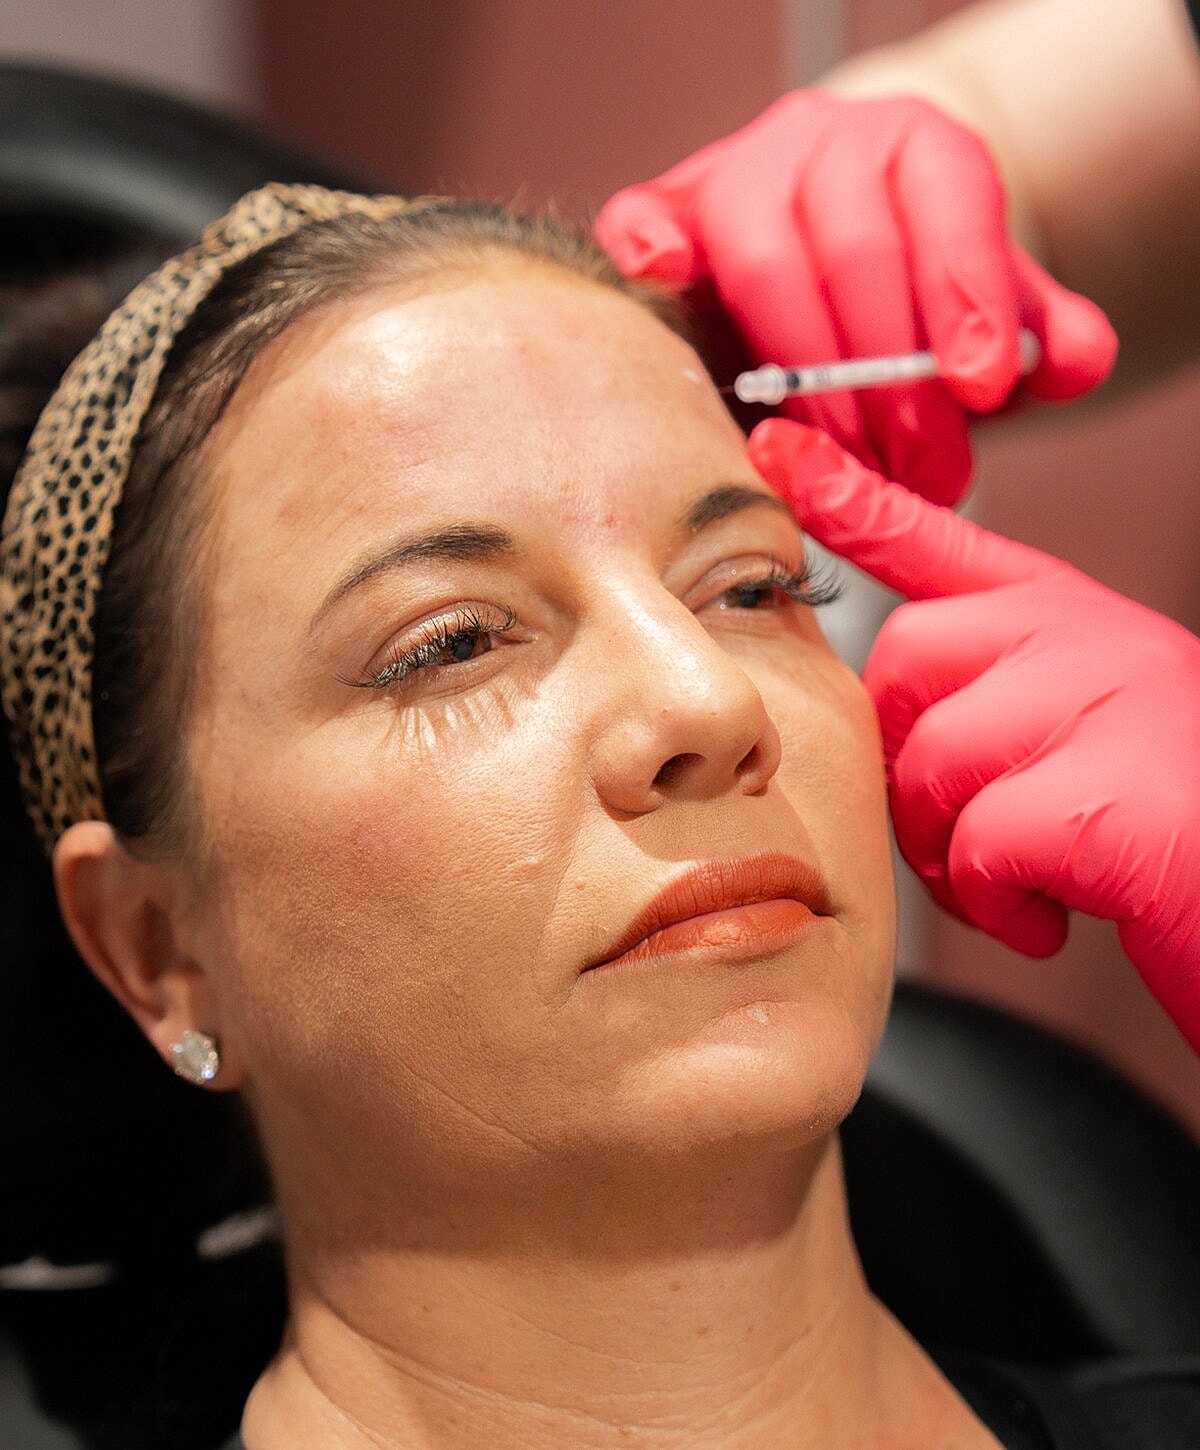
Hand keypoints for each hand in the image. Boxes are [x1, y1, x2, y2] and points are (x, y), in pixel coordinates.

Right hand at [596, 91, 1116, 505]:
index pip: (949, 202)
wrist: (823, 268)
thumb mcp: (989, 313)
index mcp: (916, 145)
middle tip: (918, 470)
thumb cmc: (907, 301)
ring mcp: (737, 173)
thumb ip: (1038, 334)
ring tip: (847, 461)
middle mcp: (824, 142)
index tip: (982, 388)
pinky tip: (665, 284)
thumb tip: (1071, 364)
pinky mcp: (666, 210)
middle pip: (856, 248)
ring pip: (763, 262)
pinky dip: (648, 251)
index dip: (967, 298)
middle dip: (890, 379)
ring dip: (808, 378)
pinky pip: (642, 222)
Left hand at [748, 416, 1199, 1049]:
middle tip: (972, 834)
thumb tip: (905, 730)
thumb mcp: (1089, 726)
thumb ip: (998, 692)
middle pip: (903, 661)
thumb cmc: (1179, 822)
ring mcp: (1102, 699)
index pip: (936, 540)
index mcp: (1073, 617)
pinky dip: (998, 906)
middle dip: (911, 766)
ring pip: (931, 762)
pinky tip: (1054, 917)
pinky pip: (979, 844)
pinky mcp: (1104, 792)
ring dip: (952, 853)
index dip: (849, 495)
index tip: (778, 445)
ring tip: (1024, 886)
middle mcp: (1086, 635)